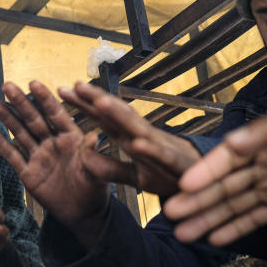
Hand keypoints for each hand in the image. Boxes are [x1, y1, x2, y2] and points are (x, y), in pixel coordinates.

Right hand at [0, 81, 108, 246]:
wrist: (84, 214)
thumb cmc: (94, 190)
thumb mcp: (97, 172)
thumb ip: (91, 155)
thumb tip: (94, 137)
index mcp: (71, 137)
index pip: (56, 114)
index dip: (45, 99)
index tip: (33, 83)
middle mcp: (52, 142)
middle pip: (34, 119)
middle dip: (21, 102)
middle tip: (7, 86)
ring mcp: (39, 157)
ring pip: (20, 134)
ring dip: (6, 118)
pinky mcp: (28, 173)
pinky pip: (13, 157)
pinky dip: (1, 145)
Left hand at [60, 82, 199, 198]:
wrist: (204, 180)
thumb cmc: (166, 174)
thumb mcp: (133, 175)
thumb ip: (108, 168)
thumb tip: (84, 156)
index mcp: (129, 139)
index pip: (103, 119)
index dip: (84, 104)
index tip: (62, 90)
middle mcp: (142, 137)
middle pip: (117, 116)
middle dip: (97, 100)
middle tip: (76, 85)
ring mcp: (158, 147)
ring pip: (137, 128)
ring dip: (121, 115)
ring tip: (100, 102)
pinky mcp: (174, 164)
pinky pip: (161, 156)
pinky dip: (150, 150)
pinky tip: (138, 144)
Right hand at [165, 150, 266, 245]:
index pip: (237, 152)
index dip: (211, 167)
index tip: (187, 182)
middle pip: (229, 181)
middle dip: (199, 197)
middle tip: (170, 212)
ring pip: (237, 202)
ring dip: (209, 217)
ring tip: (183, 232)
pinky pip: (258, 216)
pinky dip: (237, 227)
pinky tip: (214, 238)